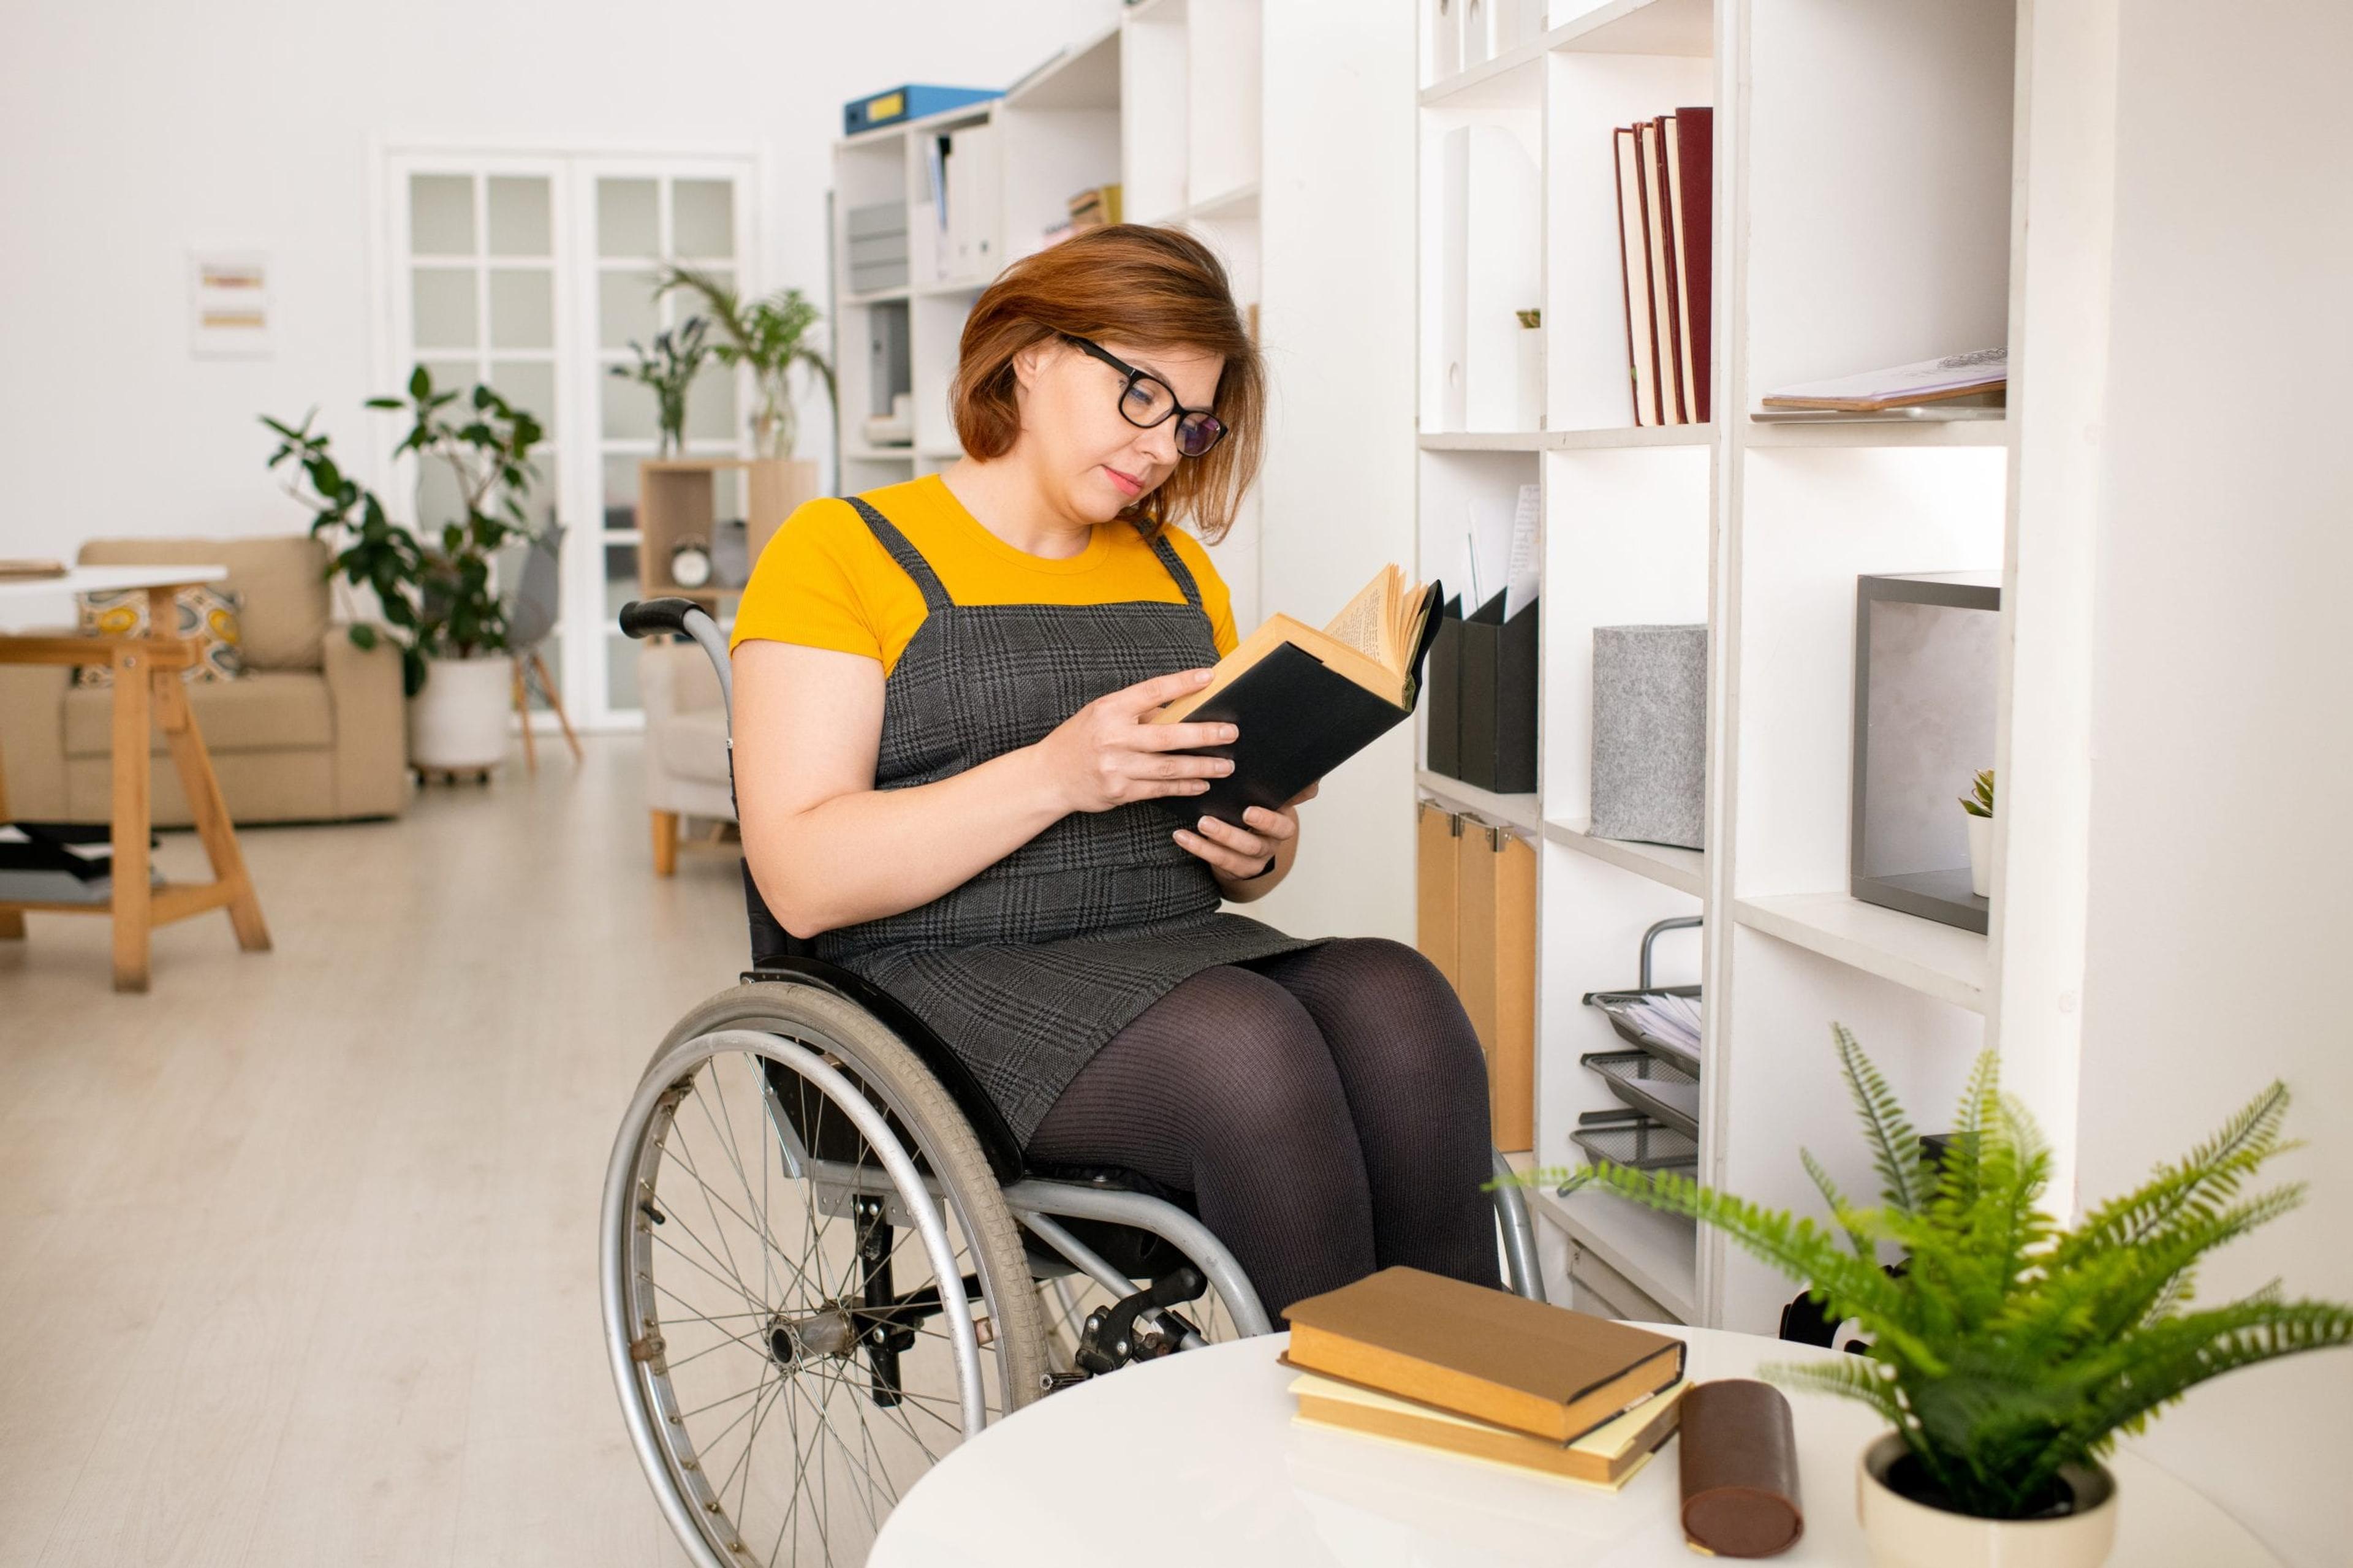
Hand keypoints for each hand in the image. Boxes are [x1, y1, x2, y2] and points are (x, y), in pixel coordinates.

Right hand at [1032, 667, 1241, 814]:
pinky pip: (1159, 789)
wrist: (1048, 775)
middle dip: (1204, 735)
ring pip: (1168, 768)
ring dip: (1202, 767)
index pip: (1153, 691)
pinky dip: (1184, 787)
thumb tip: (1181, 707)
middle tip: (1231, 733)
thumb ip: (1137, 711)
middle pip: (1168, 736)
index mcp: (1110, 709)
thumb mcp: (1102, 713)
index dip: (1182, 683)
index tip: (1209, 677)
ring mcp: (1116, 767)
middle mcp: (1113, 737)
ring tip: (1226, 765)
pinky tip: (1202, 783)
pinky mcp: (1119, 792)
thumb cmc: (1080, 739)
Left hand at [1174, 781, 1317, 878]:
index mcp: (1282, 821)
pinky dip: (1198, 848)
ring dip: (1216, 839)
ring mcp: (1255, 859)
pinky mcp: (1238, 869)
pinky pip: (1218, 861)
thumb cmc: (1256, 807)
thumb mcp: (1270, 795)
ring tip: (1200, 824)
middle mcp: (1271, 843)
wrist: (1252, 840)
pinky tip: (1182, 836)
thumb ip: (1282, 785)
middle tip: (1210, 820)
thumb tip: (1307, 775)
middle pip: (1257, 843)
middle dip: (1233, 833)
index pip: (1282, 822)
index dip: (1267, 820)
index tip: (1248, 811)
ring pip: (1236, 854)